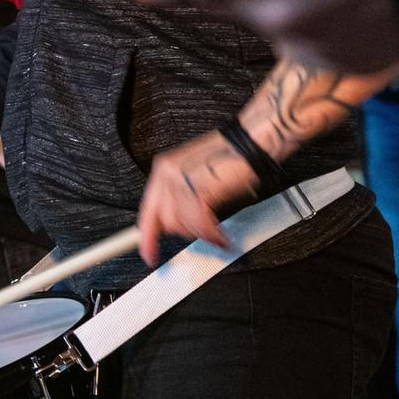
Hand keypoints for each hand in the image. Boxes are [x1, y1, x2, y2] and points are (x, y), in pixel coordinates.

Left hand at [135, 130, 258, 263]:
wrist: (251, 143)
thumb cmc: (230, 159)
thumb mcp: (196, 178)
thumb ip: (181, 199)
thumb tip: (177, 225)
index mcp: (164, 169)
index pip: (148, 211)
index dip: (148, 238)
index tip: (149, 255)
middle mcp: (168, 172)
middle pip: (165, 221)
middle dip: (187, 232)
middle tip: (205, 234)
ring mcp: (181, 178)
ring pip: (181, 224)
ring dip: (202, 234)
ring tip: (217, 234)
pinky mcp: (199, 186)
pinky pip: (200, 223)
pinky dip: (213, 235)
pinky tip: (221, 237)